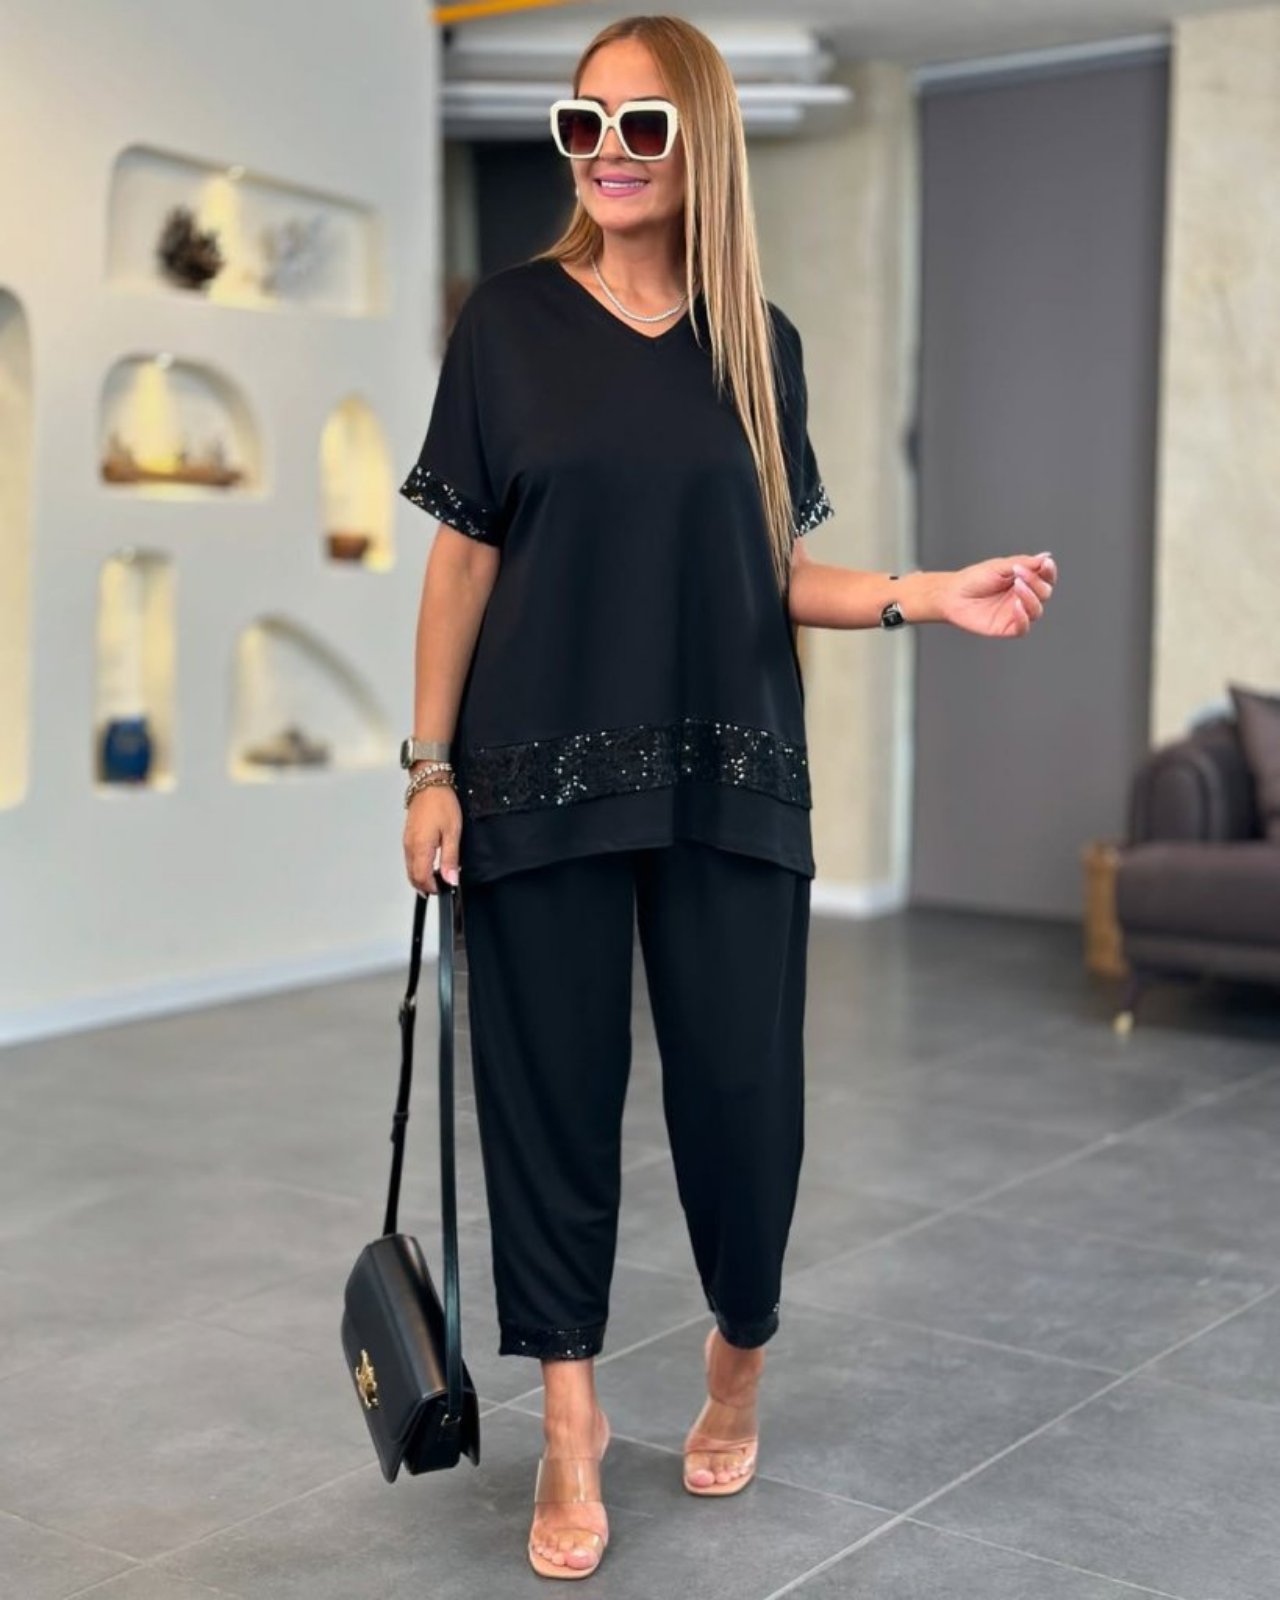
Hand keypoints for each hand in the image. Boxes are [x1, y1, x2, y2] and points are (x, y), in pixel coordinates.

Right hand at [403, 783, 462, 893]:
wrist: (429, 784)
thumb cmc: (442, 803)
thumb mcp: (452, 832)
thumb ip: (450, 859)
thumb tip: (451, 879)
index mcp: (421, 847)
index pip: (422, 878)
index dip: (432, 888)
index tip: (443, 889)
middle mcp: (410, 846)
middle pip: (413, 876)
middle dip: (425, 886)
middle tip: (440, 887)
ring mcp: (407, 841)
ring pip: (410, 868)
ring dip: (421, 877)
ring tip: (436, 878)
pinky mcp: (407, 837)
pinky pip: (409, 858)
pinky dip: (418, 866)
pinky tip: (429, 864)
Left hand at [938, 552, 1057, 637]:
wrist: (953, 595)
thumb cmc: (974, 579)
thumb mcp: (999, 566)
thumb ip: (1024, 563)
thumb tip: (1046, 557)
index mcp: (1025, 581)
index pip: (1045, 577)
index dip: (1049, 571)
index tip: (1046, 564)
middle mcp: (1023, 597)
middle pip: (1044, 593)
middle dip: (1036, 582)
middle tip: (1019, 574)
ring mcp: (1016, 613)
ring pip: (1036, 611)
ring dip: (1031, 598)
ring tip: (1018, 586)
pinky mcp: (1007, 628)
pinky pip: (1023, 628)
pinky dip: (1023, 618)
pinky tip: (1016, 606)